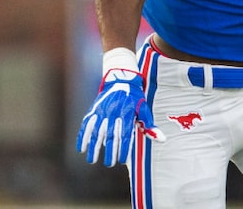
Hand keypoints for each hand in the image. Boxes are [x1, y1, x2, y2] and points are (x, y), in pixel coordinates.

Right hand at [76, 49, 164, 166]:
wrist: (120, 79)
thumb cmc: (134, 97)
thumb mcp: (144, 109)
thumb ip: (149, 125)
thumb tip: (162, 139)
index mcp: (126, 114)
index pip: (125, 135)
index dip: (123, 148)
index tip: (122, 160)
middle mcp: (113, 113)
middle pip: (110, 135)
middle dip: (109, 151)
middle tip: (109, 164)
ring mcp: (101, 111)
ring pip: (96, 131)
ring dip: (93, 147)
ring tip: (91, 160)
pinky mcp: (94, 110)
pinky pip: (86, 124)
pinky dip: (82, 136)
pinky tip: (81, 147)